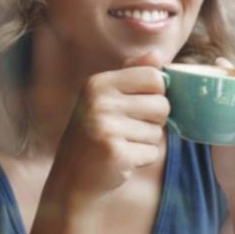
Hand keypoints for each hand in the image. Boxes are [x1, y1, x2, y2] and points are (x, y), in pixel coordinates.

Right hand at [50, 65, 169, 201]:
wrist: (72, 178)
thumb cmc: (94, 135)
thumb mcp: (106, 98)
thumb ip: (132, 74)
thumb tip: (158, 54)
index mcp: (99, 83)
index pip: (154, 77)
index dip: (156, 94)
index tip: (140, 106)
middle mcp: (100, 102)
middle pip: (162, 104)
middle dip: (154, 122)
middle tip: (129, 130)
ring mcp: (106, 127)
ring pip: (158, 132)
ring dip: (146, 142)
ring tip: (122, 144)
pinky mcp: (115, 152)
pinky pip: (152, 152)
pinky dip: (142, 159)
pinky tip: (121, 160)